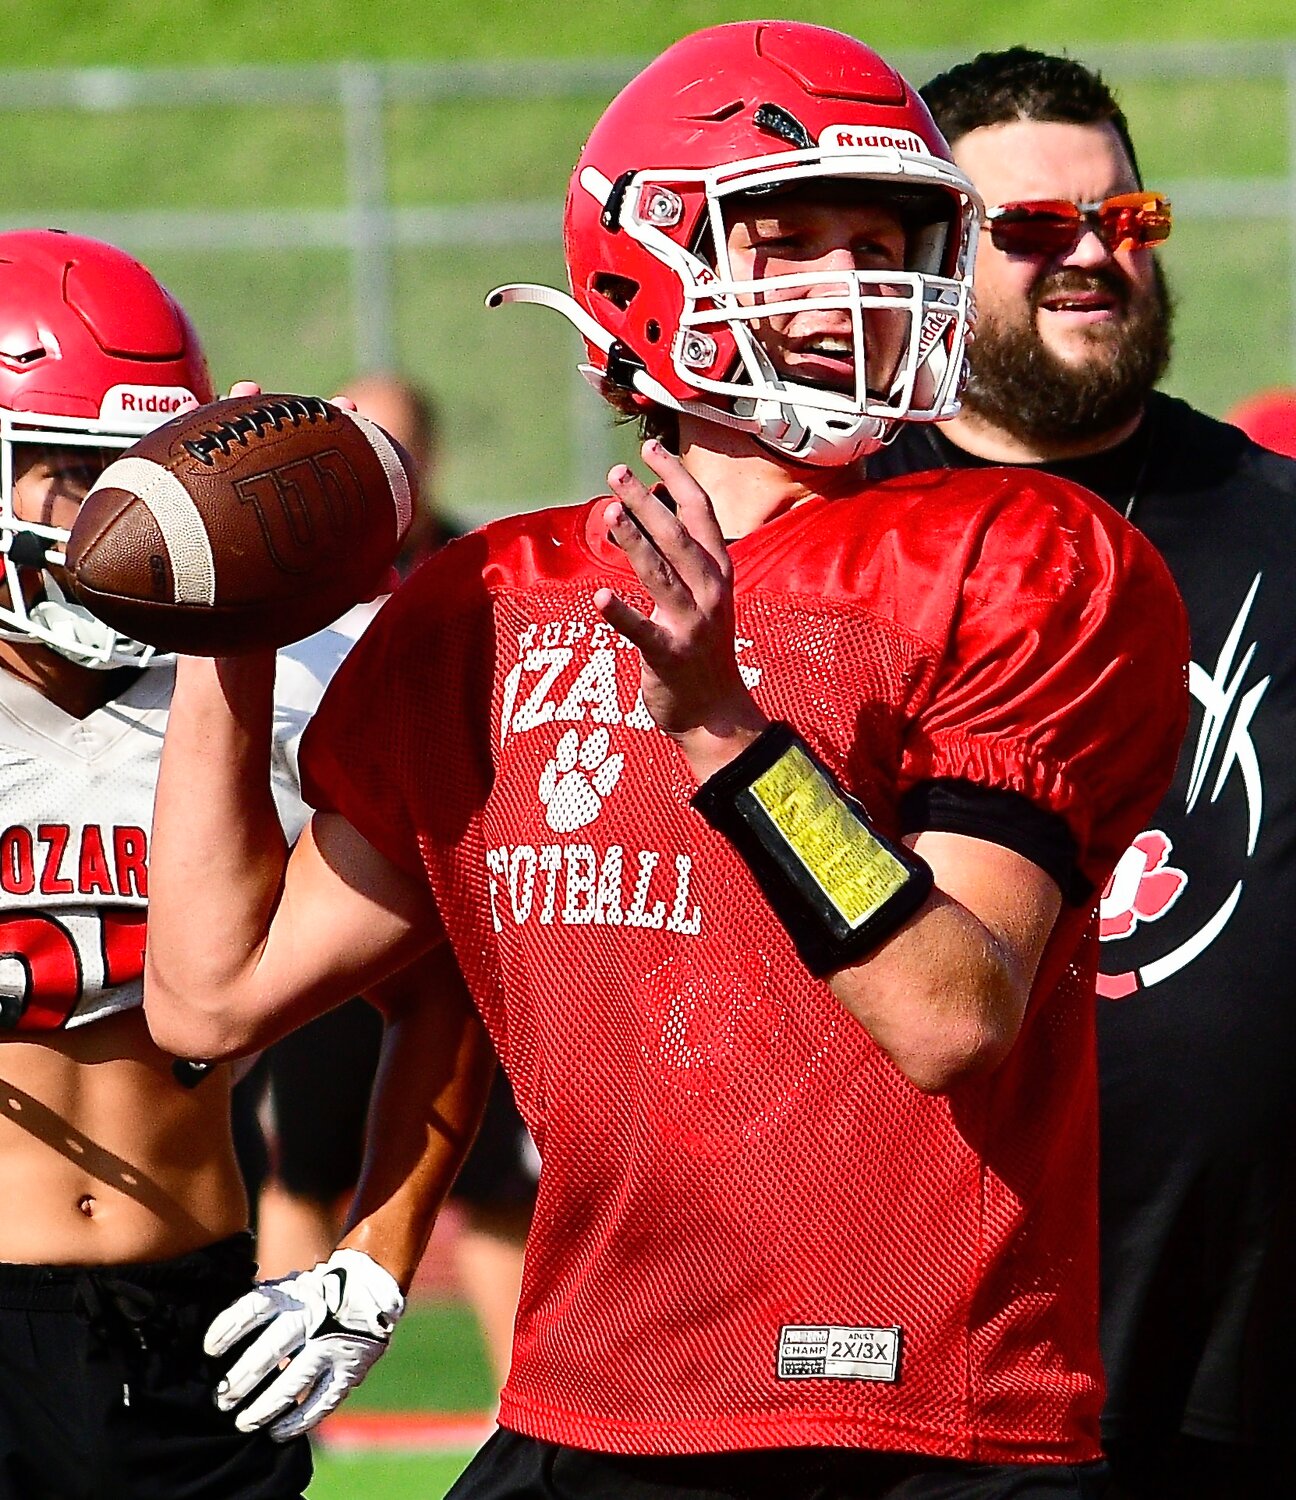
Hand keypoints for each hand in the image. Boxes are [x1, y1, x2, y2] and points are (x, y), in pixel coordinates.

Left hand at [205, 1248, 404, 1441]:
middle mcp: (312, 1318)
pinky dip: (298, 1421)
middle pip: (270, 1351)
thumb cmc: (312, 1294)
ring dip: (265, 1407)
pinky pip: (322, 1401)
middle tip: (221, 1400)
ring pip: (294, 1382)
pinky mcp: (350, 1368)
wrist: (369, 1287)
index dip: (228, 1330)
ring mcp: (332, 1344)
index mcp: (292, 1295)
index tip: (209, 1351)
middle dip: (241, 1380)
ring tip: (243, 1423)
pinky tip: (276, 1433)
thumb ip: (260, 1309)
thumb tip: (214, 1340)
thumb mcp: (288, 1289)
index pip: (254, 1309)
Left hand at [594, 440, 766, 776]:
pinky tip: (598, 597)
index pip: (701, 512)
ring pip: (662, 573)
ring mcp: (692, 624)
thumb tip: (652, 513)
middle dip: (647, 500)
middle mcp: (710, 592)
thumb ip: (684, 559)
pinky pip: (642, 631)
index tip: (650, 450)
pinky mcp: (669, 656)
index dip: (676, 477)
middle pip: (678, 535)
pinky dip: (621, 614)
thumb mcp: (706, 596)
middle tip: (615, 473)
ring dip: (635, 542)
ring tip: (610, 513)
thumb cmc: (703, 649)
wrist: (716, 712)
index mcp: (719, 572)